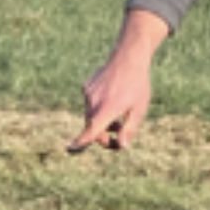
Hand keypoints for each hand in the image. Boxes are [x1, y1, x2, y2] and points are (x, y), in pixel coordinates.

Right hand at [70, 11, 168, 152]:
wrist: (129, 59)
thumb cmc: (138, 86)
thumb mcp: (139, 109)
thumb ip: (129, 128)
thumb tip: (122, 145)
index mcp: (108, 109)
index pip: (91, 130)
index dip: (81, 142)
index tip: (70, 150)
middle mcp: (94, 102)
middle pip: (92, 127)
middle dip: (103, 137)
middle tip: (118, 141)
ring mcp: (88, 93)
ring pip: (91, 116)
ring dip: (102, 122)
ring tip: (120, 119)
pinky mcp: (86, 87)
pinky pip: (90, 104)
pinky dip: (99, 109)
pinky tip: (113, 98)